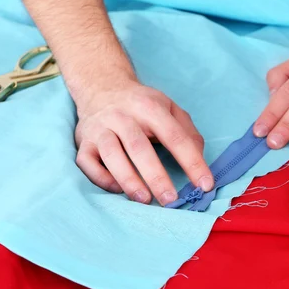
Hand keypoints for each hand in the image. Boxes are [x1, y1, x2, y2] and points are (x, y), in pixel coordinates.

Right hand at [74, 80, 212, 205]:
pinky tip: (118, 189)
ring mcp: (100, 128)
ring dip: (128, 180)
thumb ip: (188, 132)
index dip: (192, 162)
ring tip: (145, 200)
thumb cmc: (142, 106)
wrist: (102, 88)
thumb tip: (199, 159)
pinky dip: (102, 178)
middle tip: (171, 200)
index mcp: (150, 107)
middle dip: (156, 177)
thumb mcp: (170, 109)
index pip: (175, 137)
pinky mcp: (83, 141)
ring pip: (112, 155)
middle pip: (139, 147)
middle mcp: (122, 116)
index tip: (205, 184)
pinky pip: (87, 163)